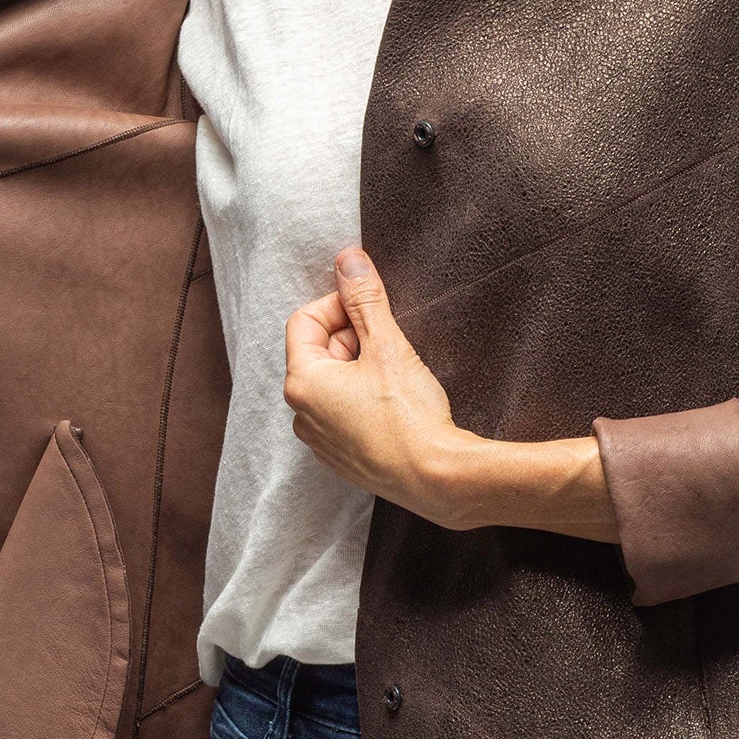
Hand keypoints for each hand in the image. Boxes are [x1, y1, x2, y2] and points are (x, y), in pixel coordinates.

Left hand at [284, 246, 619, 541]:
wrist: (437, 479)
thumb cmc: (410, 415)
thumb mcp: (387, 346)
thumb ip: (365, 300)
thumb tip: (349, 259)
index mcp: (302, 383)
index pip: (304, 321)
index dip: (338, 305)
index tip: (371, 308)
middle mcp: (301, 414)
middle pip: (317, 351)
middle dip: (351, 337)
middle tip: (389, 342)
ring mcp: (320, 441)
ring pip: (331, 383)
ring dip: (358, 367)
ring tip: (395, 372)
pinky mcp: (342, 458)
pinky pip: (342, 412)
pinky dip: (362, 397)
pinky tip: (394, 402)